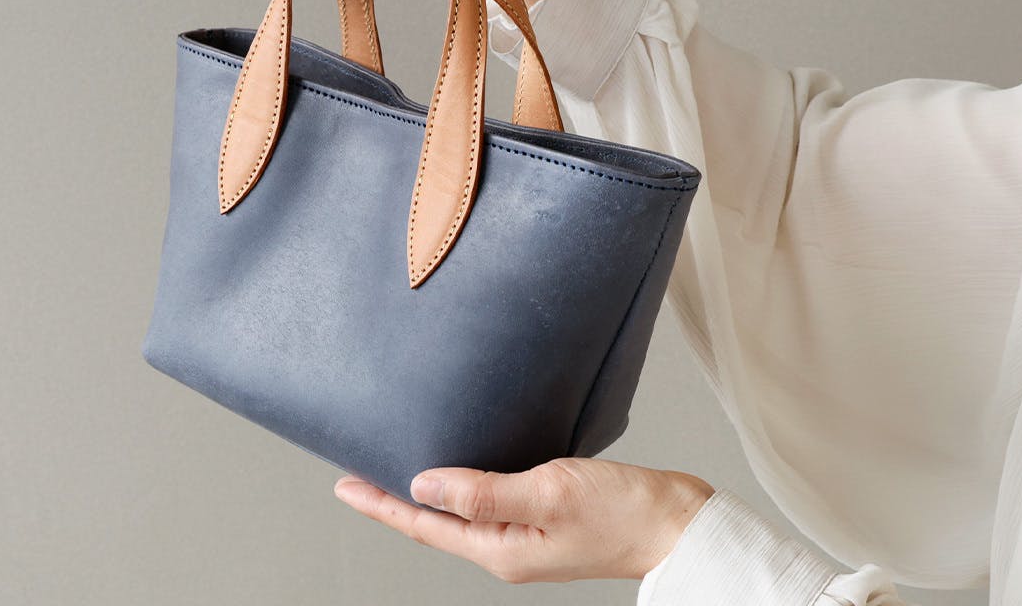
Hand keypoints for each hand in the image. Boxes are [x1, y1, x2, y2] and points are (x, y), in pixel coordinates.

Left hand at [333, 458, 714, 582]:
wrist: (676, 522)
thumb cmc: (623, 510)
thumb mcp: (547, 491)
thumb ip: (483, 490)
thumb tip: (424, 485)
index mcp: (500, 549)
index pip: (424, 525)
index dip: (381, 503)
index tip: (345, 484)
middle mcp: (506, 549)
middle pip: (435, 523)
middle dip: (393, 500)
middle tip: (355, 475)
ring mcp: (525, 537)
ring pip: (460, 515)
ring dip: (425, 493)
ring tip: (394, 471)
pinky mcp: (543, 521)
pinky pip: (488, 504)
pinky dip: (463, 487)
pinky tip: (457, 471)